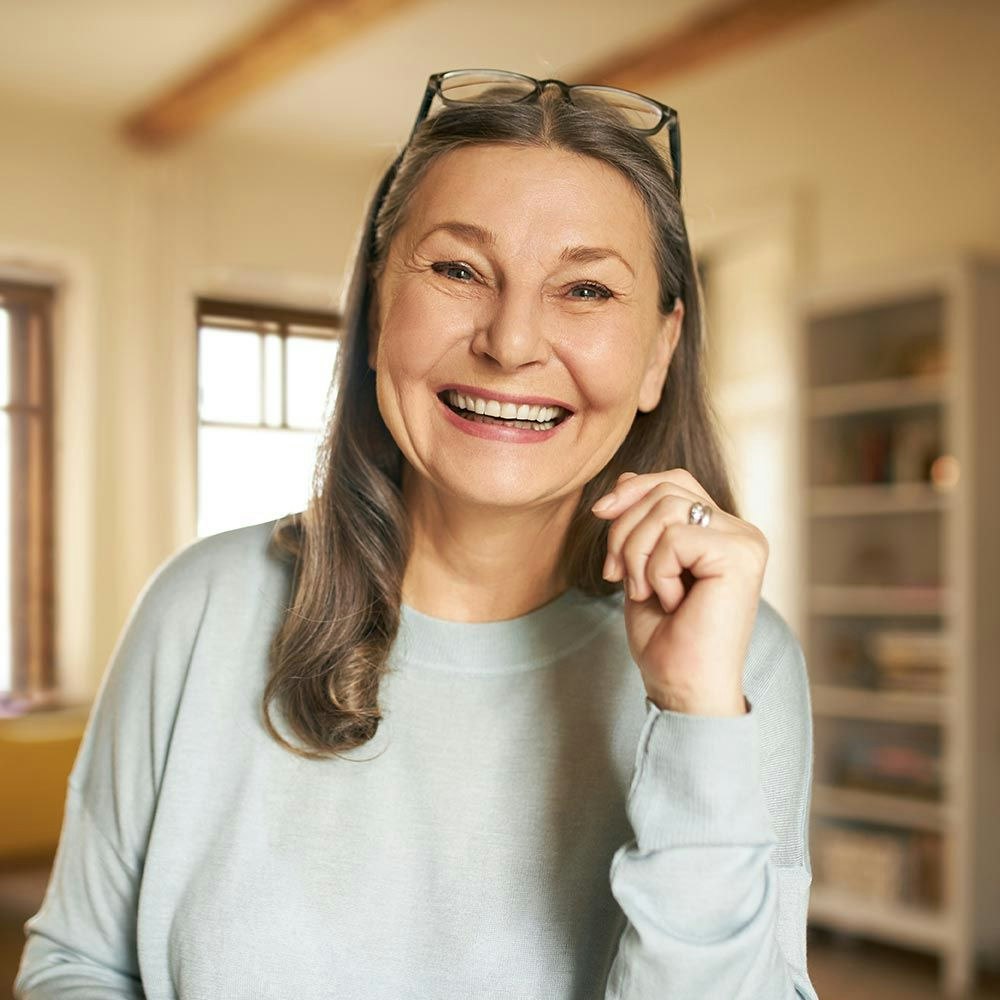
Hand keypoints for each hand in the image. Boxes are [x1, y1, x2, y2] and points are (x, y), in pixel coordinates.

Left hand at [591, 469, 767, 715]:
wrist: (682, 688)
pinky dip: (657, 571)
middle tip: (619, 576)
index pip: (674, 481)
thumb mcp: (641, 567)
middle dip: (624, 529)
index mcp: (722, 531)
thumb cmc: (665, 639)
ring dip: (636, 554)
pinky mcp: (741, 556)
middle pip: (665, 490)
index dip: (631, 490)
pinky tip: (673, 602)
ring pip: (666, 508)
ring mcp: (745, 542)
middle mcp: (741, 532)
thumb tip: (626, 477)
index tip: (599, 514)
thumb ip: (641, 524)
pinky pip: (676, 537)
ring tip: (647, 592)